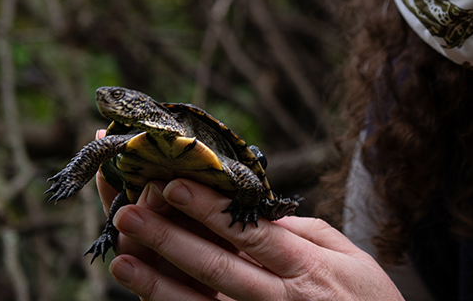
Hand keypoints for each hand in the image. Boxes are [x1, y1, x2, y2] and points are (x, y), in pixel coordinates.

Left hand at [96, 176, 403, 300]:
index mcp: (306, 266)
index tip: (175, 183)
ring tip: (121, 256)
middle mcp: (281, 299)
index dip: (211, 210)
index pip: (251, 232)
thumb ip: (305, 232)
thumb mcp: (351, 258)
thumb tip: (260, 209)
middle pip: (219, 267)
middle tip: (129, 210)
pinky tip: (144, 297)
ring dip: (159, 282)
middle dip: (172, 238)